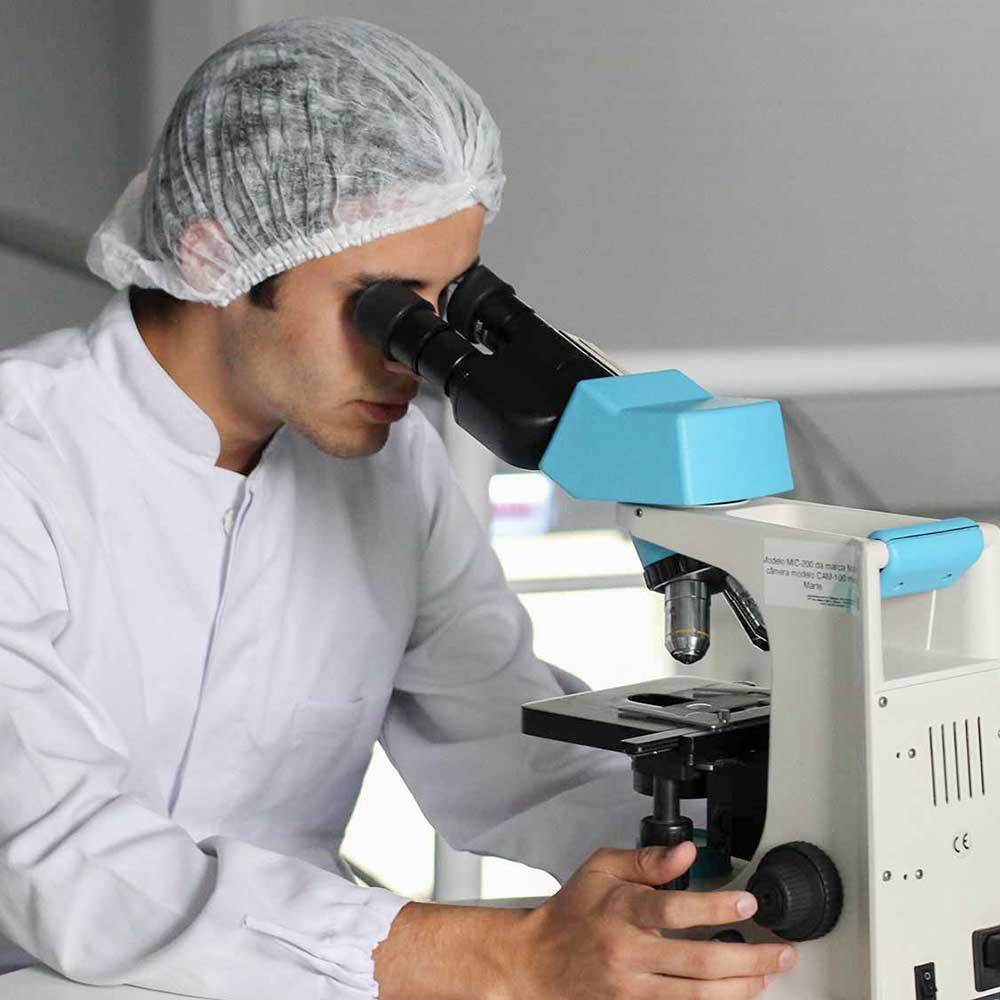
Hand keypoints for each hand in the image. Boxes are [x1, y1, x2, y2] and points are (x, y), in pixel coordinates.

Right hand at [506, 842, 795, 998]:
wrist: (534, 963)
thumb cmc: (570, 912)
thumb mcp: (601, 868)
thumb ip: (646, 860)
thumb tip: (686, 852)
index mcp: (621, 911)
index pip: (675, 909)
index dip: (715, 906)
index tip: (747, 901)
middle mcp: (628, 954)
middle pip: (698, 963)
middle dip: (749, 959)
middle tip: (781, 953)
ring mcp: (631, 990)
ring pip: (696, 997)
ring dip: (739, 989)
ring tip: (766, 976)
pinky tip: (734, 998)